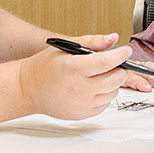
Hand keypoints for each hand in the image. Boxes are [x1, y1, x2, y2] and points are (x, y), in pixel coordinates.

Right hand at [19, 32, 153, 120]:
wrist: (27, 89)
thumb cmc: (44, 67)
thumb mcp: (66, 47)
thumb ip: (92, 42)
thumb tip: (113, 38)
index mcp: (73, 68)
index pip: (106, 62)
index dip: (120, 55)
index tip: (126, 51)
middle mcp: (78, 88)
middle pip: (114, 79)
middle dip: (121, 69)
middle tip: (116, 63)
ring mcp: (81, 104)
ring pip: (112, 93)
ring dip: (113, 82)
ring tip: (101, 75)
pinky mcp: (82, 114)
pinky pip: (104, 105)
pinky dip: (105, 95)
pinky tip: (95, 87)